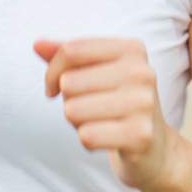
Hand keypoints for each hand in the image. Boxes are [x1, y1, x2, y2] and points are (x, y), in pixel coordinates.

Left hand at [34, 37, 182, 191]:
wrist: (154, 147)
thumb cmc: (116, 103)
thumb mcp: (95, 73)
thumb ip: (67, 56)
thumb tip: (37, 44)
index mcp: (131, 49)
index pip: (71, 50)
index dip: (52, 72)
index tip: (55, 87)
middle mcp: (142, 72)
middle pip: (69, 82)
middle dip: (69, 100)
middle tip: (89, 109)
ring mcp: (143, 103)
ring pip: (73, 110)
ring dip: (77, 122)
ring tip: (99, 122)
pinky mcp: (140, 135)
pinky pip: (86, 135)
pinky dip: (88, 141)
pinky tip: (106, 139)